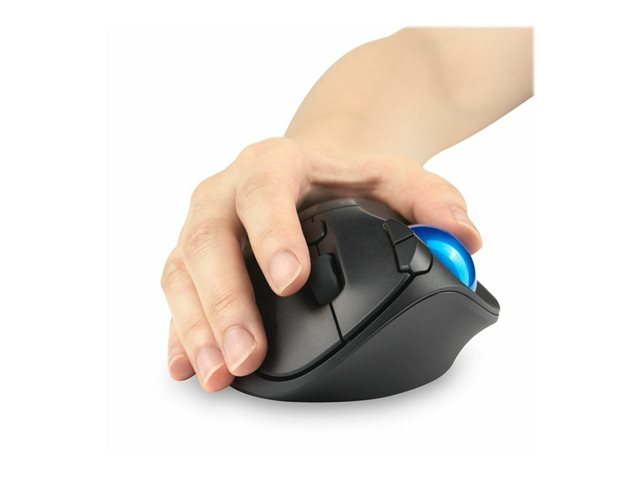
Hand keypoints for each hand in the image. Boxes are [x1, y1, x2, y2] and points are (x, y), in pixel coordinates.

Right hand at [161, 137, 481, 391]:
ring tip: (219, 374)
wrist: (307, 168)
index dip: (272, 235)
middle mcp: (226, 192)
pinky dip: (180, 330)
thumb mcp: (391, 174)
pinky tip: (188, 364)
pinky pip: (176, 292)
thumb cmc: (342, 175)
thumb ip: (430, 200)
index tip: (290, 281)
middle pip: (208, 240)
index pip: (264, 192)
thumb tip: (465, 239)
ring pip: (183, 272)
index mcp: (274, 164)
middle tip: (249, 353)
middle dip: (226, 300)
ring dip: (197, 325)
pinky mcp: (192, 257)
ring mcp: (203, 225)